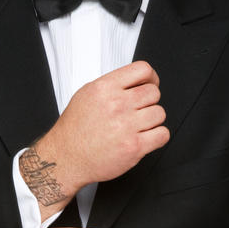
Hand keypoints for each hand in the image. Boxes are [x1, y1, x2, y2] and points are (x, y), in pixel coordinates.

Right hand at [19, 61, 168, 220]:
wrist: (66, 158)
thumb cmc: (75, 129)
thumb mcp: (87, 94)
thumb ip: (113, 85)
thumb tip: (136, 81)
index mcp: (105, 88)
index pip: (143, 70)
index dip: (151, 78)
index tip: (151, 84)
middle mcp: (116, 105)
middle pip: (154, 93)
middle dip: (149, 101)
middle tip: (139, 110)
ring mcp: (126, 126)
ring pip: (160, 113)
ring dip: (152, 120)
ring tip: (138, 126)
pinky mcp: (134, 147)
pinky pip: (162, 134)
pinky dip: (157, 136)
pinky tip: (145, 137)